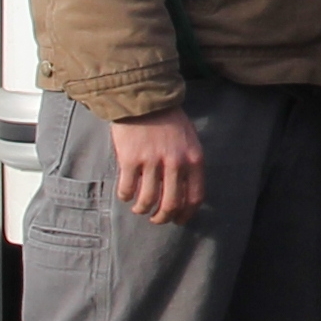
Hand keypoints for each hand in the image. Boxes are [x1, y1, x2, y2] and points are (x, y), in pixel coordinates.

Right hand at [104, 107, 206, 227]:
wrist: (145, 100)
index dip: (186, 214)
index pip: (194, 196)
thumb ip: (189, 165)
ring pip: (147, 200)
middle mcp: (175, 162)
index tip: (178, 220)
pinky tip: (126, 194)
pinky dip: (126, 196)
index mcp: (194, 158)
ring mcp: (152, 161)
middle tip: (155, 219)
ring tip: (139, 208)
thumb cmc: (169, 121)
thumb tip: (184, 195)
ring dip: (142, 209)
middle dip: (162, 218)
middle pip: (170, 204)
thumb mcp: (189, 141)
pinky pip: (127, 189)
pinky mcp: (130, 159)